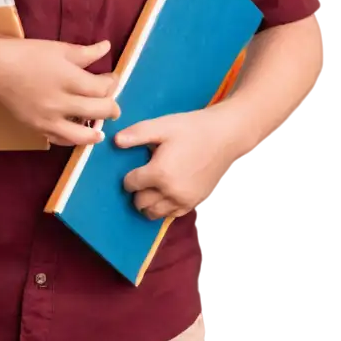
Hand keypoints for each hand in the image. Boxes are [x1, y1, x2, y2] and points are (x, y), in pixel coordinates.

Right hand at [0, 38, 119, 146]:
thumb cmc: (27, 55)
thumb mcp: (58, 49)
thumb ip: (85, 53)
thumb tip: (107, 47)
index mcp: (69, 79)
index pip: (102, 89)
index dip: (111, 84)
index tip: (110, 78)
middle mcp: (62, 102)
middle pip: (98, 111)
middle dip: (111, 107)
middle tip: (111, 103)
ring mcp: (50, 119)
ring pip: (83, 135)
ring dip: (96, 131)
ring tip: (100, 127)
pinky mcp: (38, 128)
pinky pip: (61, 140)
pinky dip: (73, 139)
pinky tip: (78, 134)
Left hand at [116, 103, 250, 219]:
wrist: (225, 136)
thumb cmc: (192, 128)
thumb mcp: (162, 125)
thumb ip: (137, 134)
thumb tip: (115, 141)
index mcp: (159, 173)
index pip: (130, 184)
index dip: (128, 175)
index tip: (134, 167)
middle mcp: (170, 192)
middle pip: (140, 202)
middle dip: (136, 191)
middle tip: (142, 176)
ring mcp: (183, 200)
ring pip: (154, 213)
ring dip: (148, 202)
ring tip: (151, 186)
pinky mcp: (194, 203)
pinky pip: (171, 215)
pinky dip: (163, 208)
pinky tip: (165, 193)